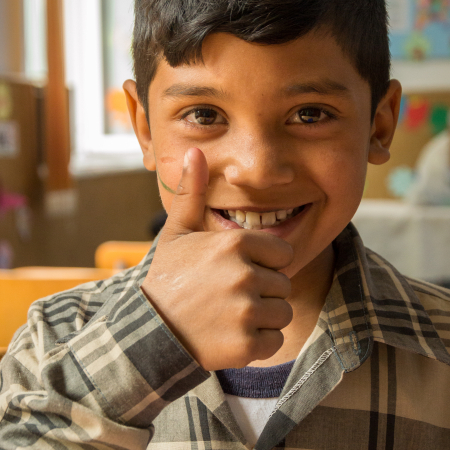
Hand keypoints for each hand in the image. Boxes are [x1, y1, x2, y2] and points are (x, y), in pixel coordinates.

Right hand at [141, 148, 293, 370]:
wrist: (149, 330)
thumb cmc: (168, 278)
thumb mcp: (177, 232)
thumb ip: (192, 192)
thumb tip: (195, 152)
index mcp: (236, 243)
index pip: (283, 254)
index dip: (265, 265)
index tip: (239, 272)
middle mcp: (245, 274)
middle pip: (283, 285)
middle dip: (262, 293)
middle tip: (228, 298)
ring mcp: (246, 311)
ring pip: (282, 313)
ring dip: (261, 319)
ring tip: (228, 316)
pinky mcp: (246, 344)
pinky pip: (275, 342)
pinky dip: (257, 344)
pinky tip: (230, 336)